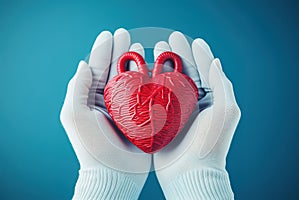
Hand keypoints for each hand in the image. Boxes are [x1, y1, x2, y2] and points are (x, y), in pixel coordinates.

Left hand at [60, 28, 150, 198]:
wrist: (113, 173)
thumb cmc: (91, 146)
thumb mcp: (75, 115)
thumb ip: (77, 88)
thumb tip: (82, 64)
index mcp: (93, 99)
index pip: (98, 69)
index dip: (103, 51)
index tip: (110, 35)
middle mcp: (111, 101)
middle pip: (116, 70)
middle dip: (120, 51)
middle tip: (126, 35)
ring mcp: (128, 108)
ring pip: (133, 79)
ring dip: (136, 62)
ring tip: (140, 47)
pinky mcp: (143, 116)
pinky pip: (148, 94)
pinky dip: (151, 80)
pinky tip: (155, 69)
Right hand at [153, 31, 240, 198]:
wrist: (191, 172)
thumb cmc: (211, 142)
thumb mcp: (225, 110)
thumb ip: (221, 83)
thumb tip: (214, 59)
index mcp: (208, 98)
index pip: (199, 69)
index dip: (191, 52)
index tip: (181, 38)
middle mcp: (191, 102)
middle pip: (181, 72)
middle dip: (173, 55)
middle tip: (164, 41)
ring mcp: (174, 110)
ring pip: (165, 82)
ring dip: (158, 66)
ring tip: (150, 51)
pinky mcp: (159, 119)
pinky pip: (152, 98)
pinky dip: (147, 84)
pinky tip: (140, 74)